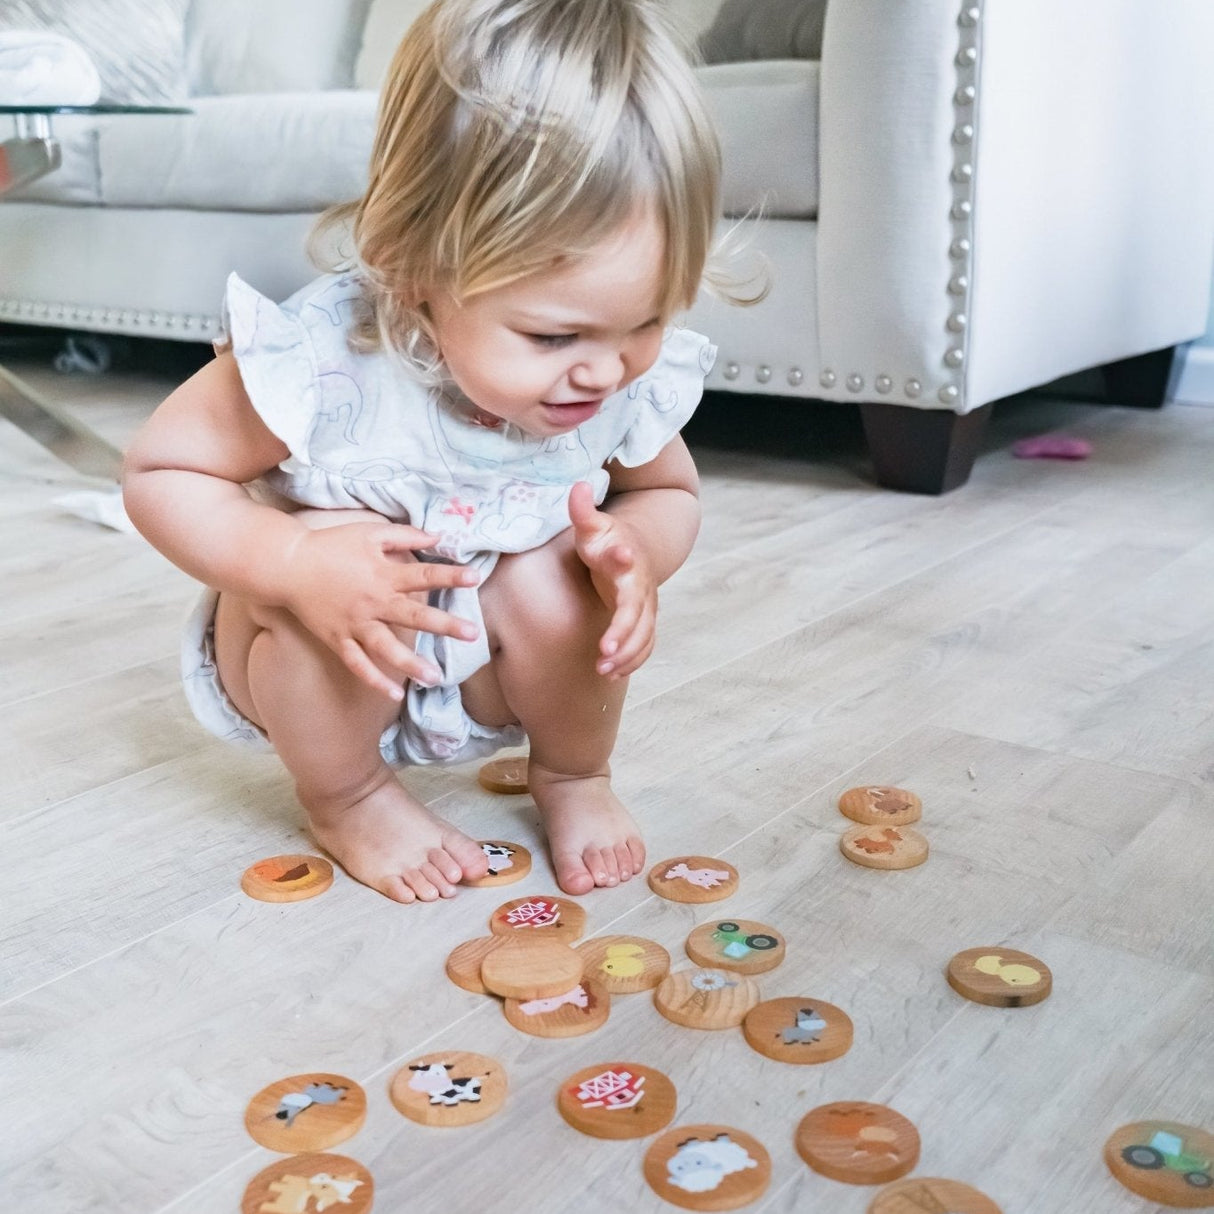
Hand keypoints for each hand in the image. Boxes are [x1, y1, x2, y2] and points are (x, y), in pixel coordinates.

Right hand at [281, 521, 480, 698]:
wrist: (286, 565)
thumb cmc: (330, 545)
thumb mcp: (369, 532)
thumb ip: (405, 535)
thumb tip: (438, 537)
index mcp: (383, 573)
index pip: (423, 575)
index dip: (450, 576)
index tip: (475, 577)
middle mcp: (372, 601)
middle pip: (413, 615)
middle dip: (444, 625)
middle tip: (472, 634)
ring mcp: (354, 624)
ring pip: (386, 648)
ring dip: (411, 663)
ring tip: (435, 677)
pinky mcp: (337, 639)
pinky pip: (357, 664)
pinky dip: (374, 680)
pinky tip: (394, 694)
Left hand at [567, 481, 657, 678]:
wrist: (636, 550)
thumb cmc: (606, 540)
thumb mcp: (593, 525)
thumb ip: (583, 510)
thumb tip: (578, 486)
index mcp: (627, 560)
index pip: (628, 566)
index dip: (624, 565)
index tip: (620, 563)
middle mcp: (641, 586)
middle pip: (638, 613)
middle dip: (624, 633)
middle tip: (605, 650)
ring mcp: (646, 607)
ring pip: (645, 635)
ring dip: (627, 654)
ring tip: (602, 669)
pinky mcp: (645, 622)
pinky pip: (646, 645)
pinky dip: (633, 660)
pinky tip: (611, 672)